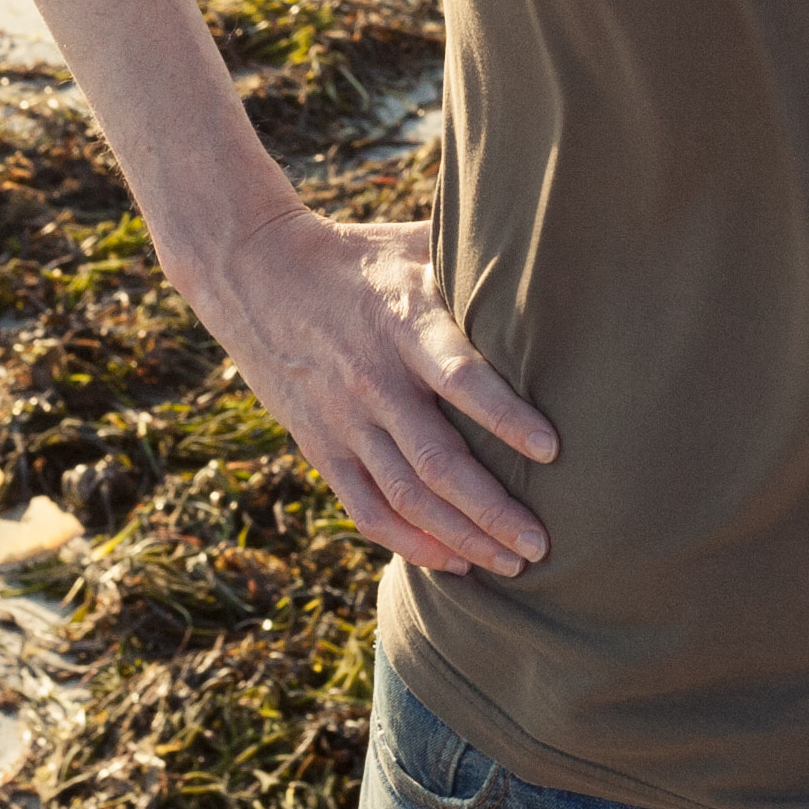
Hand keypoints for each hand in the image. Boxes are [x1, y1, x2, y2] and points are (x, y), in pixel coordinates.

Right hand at [200, 205, 558, 577]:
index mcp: (404, 323)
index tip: (552, 450)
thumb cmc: (360, 257)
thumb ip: (475, 259)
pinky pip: (366, 508)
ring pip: (406, 497)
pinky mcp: (320, 446)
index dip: (505, 417)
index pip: (460, 377)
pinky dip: (409, 542)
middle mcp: (373, 379)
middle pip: (437, 460)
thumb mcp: (415, 245)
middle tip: (541, 544)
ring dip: (460, 538)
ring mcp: (343, 419)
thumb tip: (548, 252)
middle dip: (492, 510)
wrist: (256, 273)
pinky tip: (452, 562)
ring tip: (512, 564)